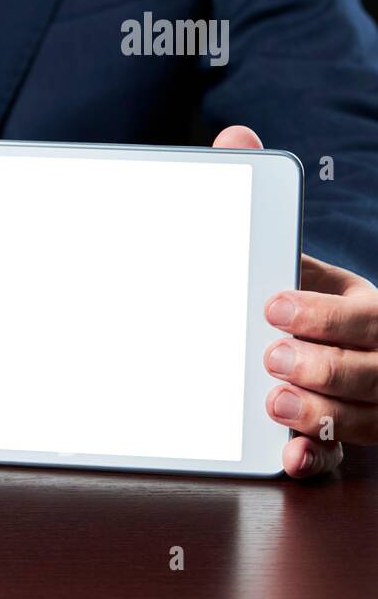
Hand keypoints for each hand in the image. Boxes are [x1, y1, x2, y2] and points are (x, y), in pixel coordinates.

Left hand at [214, 126, 374, 476]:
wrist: (323, 349)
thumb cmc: (303, 300)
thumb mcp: (294, 261)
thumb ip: (263, 207)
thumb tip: (234, 137)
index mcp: (368, 308)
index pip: (365, 313)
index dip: (325, 313)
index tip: (272, 305)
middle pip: (375, 369)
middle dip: (326, 366)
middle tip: (271, 358)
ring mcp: (372, 403)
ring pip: (366, 417)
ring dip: (321, 414)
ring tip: (273, 403)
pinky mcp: (348, 439)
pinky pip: (342, 460)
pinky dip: (316, 461)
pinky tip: (289, 458)